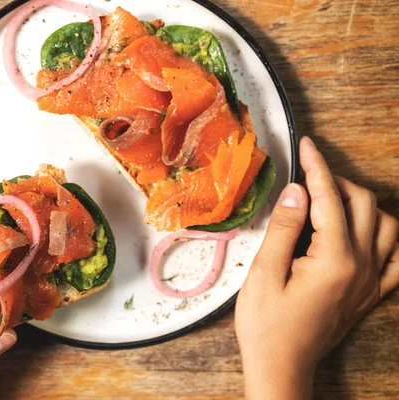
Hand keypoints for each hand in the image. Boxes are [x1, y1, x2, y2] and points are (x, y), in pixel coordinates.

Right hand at [235, 137, 398, 398]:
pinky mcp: (370, 293)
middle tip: (308, 175)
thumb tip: (297, 191)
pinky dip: (388, 237)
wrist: (282, 365)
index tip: (306, 145)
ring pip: (388, 225)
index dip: (316, 167)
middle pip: (363, 204)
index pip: (328, 199)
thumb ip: (284, 229)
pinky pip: (398, 259)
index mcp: (333, 259)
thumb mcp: (263, 273)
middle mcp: (361, 266)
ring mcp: (370, 281)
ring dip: (363, 204)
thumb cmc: (266, 324)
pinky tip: (369, 232)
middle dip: (336, 181)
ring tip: (332, 200)